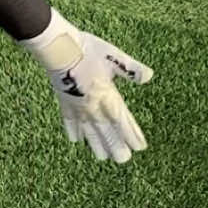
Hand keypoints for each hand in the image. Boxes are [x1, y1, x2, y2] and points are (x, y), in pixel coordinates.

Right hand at [19, 11, 151, 161]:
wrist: (58, 47)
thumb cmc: (86, 49)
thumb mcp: (113, 55)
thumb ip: (130, 69)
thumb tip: (149, 76)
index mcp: (106, 94)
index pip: (122, 120)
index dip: (131, 134)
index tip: (140, 147)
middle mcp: (92, 105)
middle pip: (106, 130)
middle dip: (115, 145)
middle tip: (123, 159)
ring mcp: (77, 106)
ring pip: (88, 130)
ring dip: (96, 144)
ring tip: (102, 157)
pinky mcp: (64, 102)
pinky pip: (69, 121)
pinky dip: (73, 131)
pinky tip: (76, 140)